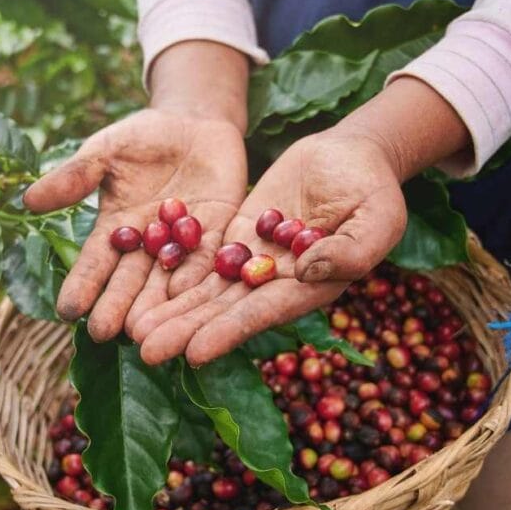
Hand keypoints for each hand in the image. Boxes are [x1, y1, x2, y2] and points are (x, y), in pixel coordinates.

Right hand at [22, 107, 247, 340]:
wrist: (194, 122)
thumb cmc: (142, 136)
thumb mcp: (104, 151)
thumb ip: (74, 176)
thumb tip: (28, 200)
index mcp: (115, 229)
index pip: (95, 263)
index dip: (82, 285)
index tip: (67, 309)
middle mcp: (147, 246)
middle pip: (130, 281)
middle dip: (117, 306)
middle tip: (105, 333)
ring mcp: (182, 244)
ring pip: (167, 281)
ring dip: (156, 306)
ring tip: (144, 331)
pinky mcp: (218, 234)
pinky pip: (208, 259)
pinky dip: (197, 277)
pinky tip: (186, 297)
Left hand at [130, 128, 407, 364]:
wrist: (352, 157)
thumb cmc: (375, 189)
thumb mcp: (378, 218)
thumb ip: (350, 250)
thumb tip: (305, 271)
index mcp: (311, 288)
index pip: (263, 314)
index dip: (228, 332)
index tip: (194, 352)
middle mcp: (276, 284)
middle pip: (224, 311)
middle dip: (185, 331)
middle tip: (145, 350)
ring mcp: (253, 261)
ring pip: (206, 290)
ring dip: (171, 311)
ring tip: (133, 331)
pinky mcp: (236, 237)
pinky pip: (202, 258)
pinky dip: (174, 274)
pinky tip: (142, 289)